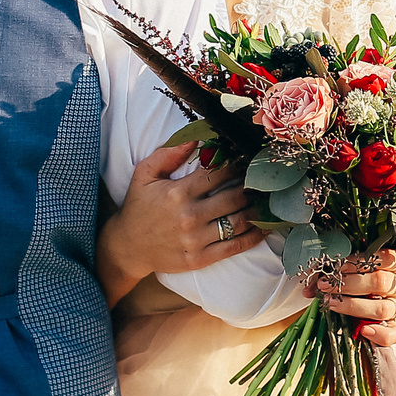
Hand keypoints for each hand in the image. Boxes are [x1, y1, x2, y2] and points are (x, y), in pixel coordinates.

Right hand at [98, 142, 258, 300]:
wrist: (127, 247)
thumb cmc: (138, 207)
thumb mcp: (144, 174)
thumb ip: (168, 154)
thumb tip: (195, 136)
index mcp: (178, 193)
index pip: (217, 174)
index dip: (236, 165)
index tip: (247, 160)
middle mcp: (189, 216)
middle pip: (234, 197)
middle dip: (251, 187)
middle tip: (263, 180)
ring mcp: (196, 239)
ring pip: (238, 221)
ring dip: (257, 209)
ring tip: (268, 200)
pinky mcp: (200, 258)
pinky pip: (234, 247)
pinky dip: (254, 236)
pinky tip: (265, 227)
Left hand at [319, 249, 395, 346]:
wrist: (392, 291)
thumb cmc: (369, 276)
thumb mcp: (357, 267)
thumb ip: (335, 272)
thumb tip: (308, 288)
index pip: (383, 258)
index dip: (359, 262)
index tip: (337, 265)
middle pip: (380, 282)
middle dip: (349, 284)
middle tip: (326, 286)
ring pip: (383, 308)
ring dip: (353, 306)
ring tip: (331, 303)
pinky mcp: (395, 326)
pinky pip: (394, 334)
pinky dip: (380, 334)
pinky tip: (364, 330)